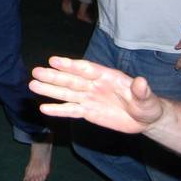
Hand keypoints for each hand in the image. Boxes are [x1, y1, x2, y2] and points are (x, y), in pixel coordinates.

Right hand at [29, 56, 163, 133]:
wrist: (145, 119)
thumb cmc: (147, 105)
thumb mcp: (148, 99)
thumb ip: (141, 91)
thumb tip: (141, 81)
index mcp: (106, 77)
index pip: (86, 69)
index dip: (70, 65)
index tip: (53, 60)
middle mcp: (94, 85)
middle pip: (71, 80)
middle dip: (53, 76)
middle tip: (36, 72)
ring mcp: (89, 98)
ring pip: (67, 93)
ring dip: (50, 90)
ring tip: (33, 85)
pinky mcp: (88, 112)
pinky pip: (71, 110)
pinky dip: (58, 109)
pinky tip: (44, 108)